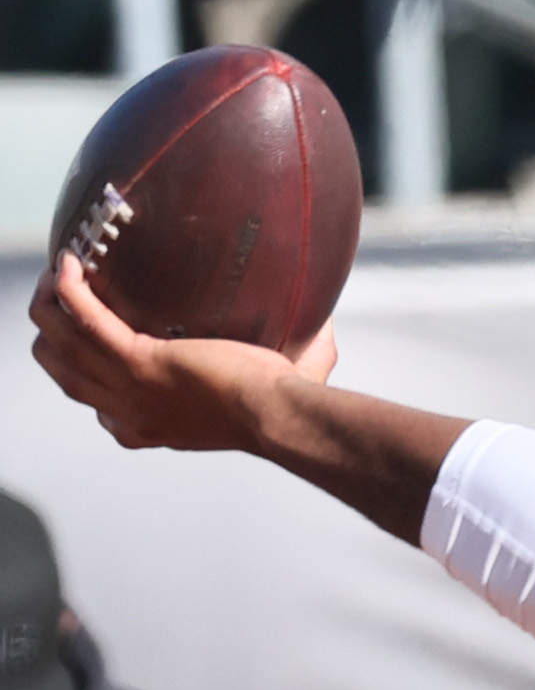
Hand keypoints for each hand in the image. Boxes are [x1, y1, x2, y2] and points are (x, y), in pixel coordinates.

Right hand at [30, 250, 335, 451]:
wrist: (279, 416)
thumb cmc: (286, 410)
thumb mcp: (272, 391)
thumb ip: (294, 362)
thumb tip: (328, 329)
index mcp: (158, 428)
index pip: (106, 414)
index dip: (91, 384)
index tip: (94, 354)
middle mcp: (136, 414)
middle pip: (68, 378)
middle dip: (54, 338)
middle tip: (60, 302)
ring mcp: (133, 389)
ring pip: (63, 348)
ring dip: (51, 308)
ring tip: (60, 276)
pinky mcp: (140, 360)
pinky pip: (86, 319)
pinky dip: (71, 290)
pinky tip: (71, 262)